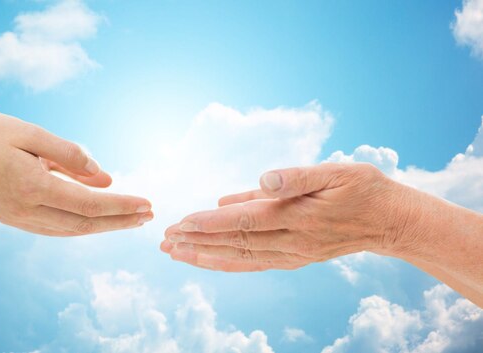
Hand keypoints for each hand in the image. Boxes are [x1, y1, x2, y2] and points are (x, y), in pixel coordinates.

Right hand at [0, 108, 152, 235]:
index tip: (147, 204)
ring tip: (129, 219)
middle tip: (148, 217)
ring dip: (102, 226)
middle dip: (119, 222)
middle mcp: (24, 209)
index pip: (89, 205)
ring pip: (69, 230)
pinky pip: (52, 227)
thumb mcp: (32, 133)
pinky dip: (78, 224)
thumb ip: (71, 155)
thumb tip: (106, 178)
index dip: (122, 206)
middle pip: (84, 224)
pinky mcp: (10, 216)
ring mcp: (15, 217)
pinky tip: (93, 218)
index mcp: (31, 186)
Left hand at [161, 163, 422, 271]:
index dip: (211, 222)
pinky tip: (208, 261)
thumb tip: (261, 180)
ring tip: (175, 253)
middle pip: (235, 243)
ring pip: (241, 258)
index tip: (181, 222)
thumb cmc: (363, 189)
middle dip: (197, 242)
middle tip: (164, 239)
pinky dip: (228, 263)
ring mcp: (293, 254)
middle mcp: (292, 241)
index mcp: (298, 216)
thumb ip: (297, 176)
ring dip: (206, 256)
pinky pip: (255, 264)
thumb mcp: (336, 172)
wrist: (390, 222)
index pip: (245, 220)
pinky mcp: (294, 259)